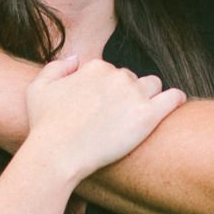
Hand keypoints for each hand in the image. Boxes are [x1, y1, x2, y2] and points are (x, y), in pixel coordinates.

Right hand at [23, 55, 185, 183]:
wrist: (58, 154)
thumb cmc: (45, 126)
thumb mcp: (38, 89)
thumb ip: (56, 67)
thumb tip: (77, 59)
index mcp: (95, 67)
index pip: (111, 72)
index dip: (107, 91)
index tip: (102, 108)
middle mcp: (117, 75)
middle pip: (132, 79)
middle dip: (127, 94)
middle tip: (117, 118)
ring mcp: (134, 94)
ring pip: (153, 86)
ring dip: (148, 97)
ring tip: (140, 116)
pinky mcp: (148, 115)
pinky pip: (173, 98)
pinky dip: (175, 100)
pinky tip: (175, 105)